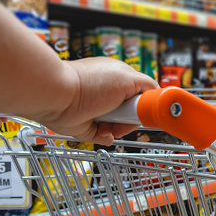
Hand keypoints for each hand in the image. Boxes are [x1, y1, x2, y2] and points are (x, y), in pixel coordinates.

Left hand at [31, 57, 157, 144]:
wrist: (59, 96)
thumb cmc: (89, 83)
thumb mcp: (128, 78)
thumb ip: (147, 85)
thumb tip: (157, 96)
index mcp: (119, 78)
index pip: (141, 93)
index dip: (145, 103)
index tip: (148, 111)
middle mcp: (109, 94)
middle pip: (132, 113)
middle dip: (132, 118)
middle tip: (126, 116)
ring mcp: (99, 111)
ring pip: (120, 127)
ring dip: (119, 128)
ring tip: (109, 123)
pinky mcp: (88, 126)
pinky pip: (105, 137)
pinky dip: (105, 137)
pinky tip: (100, 129)